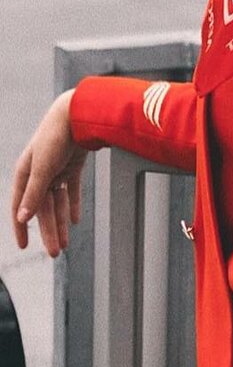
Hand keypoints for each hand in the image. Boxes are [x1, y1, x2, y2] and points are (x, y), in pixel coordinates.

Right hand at [11, 89, 87, 257]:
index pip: (20, 207)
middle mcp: (38, 173)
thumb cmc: (55, 137)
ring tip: (66, 242)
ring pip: (57, 202)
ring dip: (61, 222)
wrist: (78, 114)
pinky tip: (75, 220)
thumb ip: (33, 194)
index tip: (24, 246)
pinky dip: (73, 205)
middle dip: (48, 231)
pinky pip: (72, 190)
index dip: (21, 227)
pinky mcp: (72, 166)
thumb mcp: (43, 168)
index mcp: (25, 173)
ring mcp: (56, 170)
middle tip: (55, 252)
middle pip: (42, 208)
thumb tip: (22, 217)